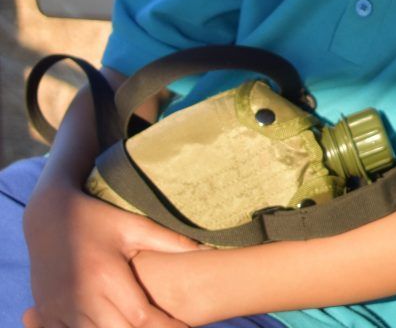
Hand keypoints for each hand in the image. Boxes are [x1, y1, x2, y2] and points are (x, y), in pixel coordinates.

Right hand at [23, 184, 196, 327]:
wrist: (48, 218)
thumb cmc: (98, 219)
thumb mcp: (134, 226)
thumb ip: (170, 241)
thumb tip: (209, 248)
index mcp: (106, 276)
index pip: (141, 317)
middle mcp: (81, 296)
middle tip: (168, 327)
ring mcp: (61, 308)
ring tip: (142, 325)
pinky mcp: (47, 313)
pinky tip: (111, 323)